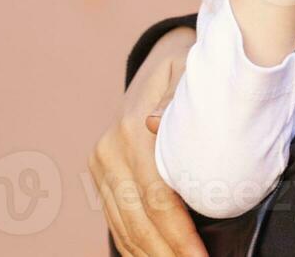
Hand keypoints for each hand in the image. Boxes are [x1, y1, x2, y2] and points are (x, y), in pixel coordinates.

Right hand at [90, 27, 206, 256]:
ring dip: (151, 255)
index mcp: (131, 129)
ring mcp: (102, 164)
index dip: (179, 234)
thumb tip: (154, 123)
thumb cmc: (193, 67)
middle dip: (167, 253)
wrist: (165, 57)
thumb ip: (177, 98)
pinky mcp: (102, 174)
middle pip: (138, 220)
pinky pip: (117, 220)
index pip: (156, 198)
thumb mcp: (192, 71)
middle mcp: (109, 150)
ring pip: (124, 226)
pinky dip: (135, 246)